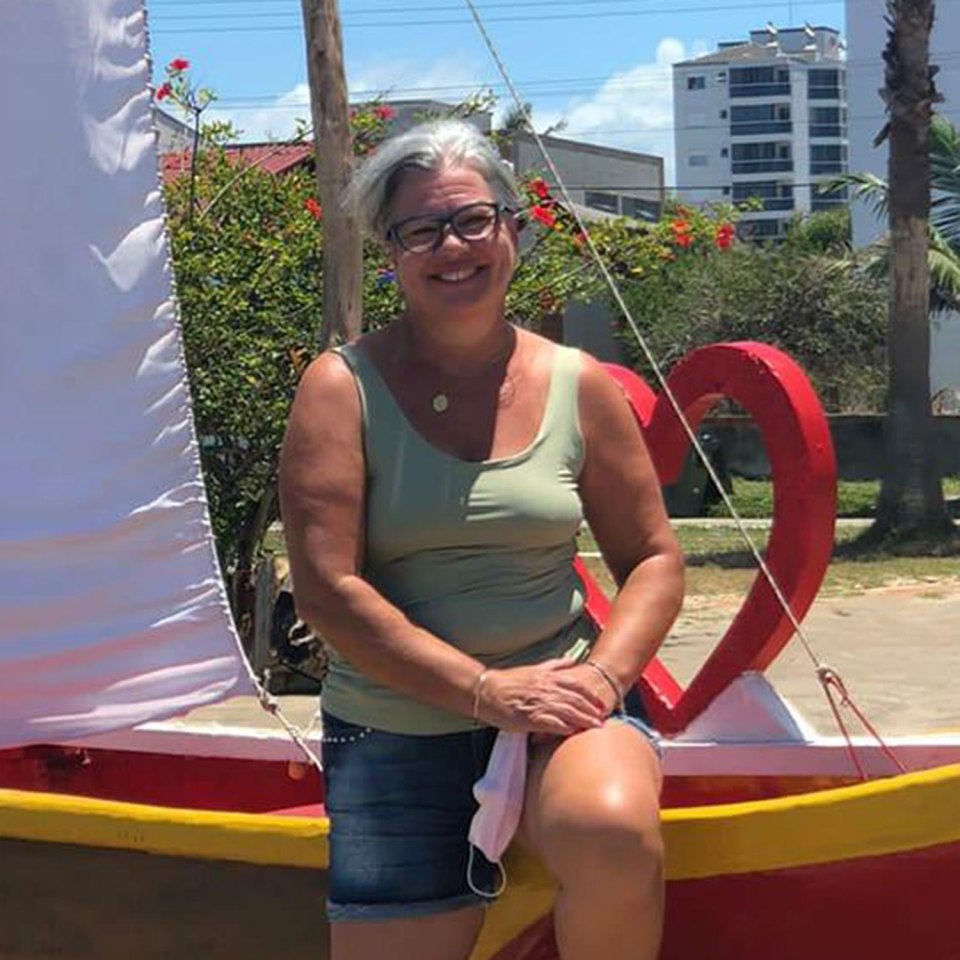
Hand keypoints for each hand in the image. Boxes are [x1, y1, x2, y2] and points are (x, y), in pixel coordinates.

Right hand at [478, 659, 611, 735]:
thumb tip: (573, 660)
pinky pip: (551, 723)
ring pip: (567, 711)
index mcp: (547, 677)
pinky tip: (573, 732)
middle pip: (575, 700)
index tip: (601, 703)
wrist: (487, 691)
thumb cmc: (509, 681)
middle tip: (604, 719)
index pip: (576, 685)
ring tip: (595, 726)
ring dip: (583, 719)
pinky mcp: (529, 718)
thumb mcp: (533, 668)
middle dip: (591, 709)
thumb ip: (555, 665)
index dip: (591, 695)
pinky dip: (564, 728)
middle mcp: (545, 689)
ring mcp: (538, 703)